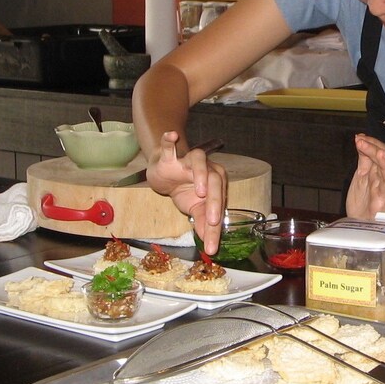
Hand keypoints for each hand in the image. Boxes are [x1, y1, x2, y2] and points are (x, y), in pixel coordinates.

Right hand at [146, 131, 226, 253]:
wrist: (165, 173)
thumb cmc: (184, 189)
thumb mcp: (193, 208)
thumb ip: (203, 224)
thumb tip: (210, 246)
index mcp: (217, 183)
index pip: (219, 204)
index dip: (217, 224)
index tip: (212, 244)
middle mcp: (207, 168)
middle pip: (215, 181)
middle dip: (215, 201)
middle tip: (212, 220)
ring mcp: (189, 159)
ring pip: (199, 160)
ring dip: (201, 174)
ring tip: (200, 191)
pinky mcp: (170, 154)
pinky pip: (170, 145)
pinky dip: (170, 140)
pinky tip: (172, 136)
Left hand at [345, 134, 384, 219]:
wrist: (357, 222)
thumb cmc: (362, 200)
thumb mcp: (361, 176)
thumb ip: (364, 159)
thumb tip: (361, 139)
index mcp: (377, 172)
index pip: (380, 152)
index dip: (371, 143)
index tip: (359, 138)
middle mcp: (383, 181)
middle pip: (384, 162)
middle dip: (374, 150)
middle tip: (361, 142)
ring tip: (381, 154)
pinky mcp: (384, 210)